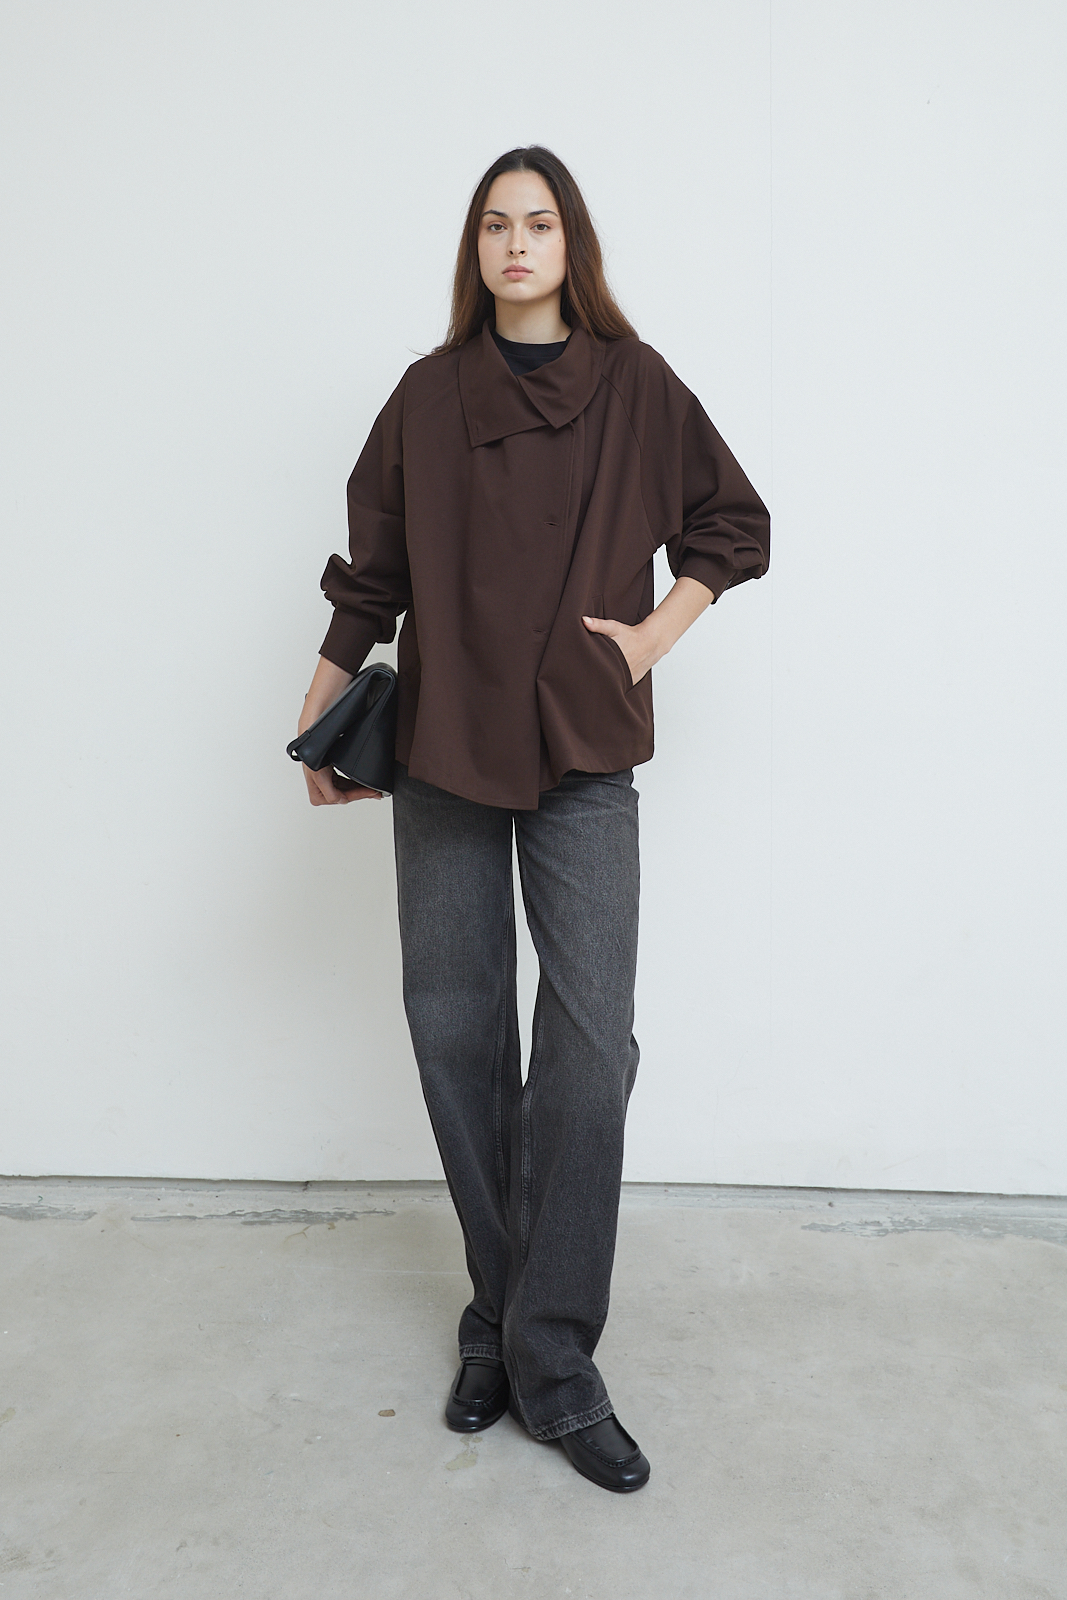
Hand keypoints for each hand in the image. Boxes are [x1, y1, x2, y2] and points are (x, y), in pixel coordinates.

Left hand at [297, 655, 380, 806]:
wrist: (331, 685)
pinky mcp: (312, 755)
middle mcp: (311, 759)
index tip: (370, 789)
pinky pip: (321, 785)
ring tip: (368, 791)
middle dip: (351, 797)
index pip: (328, 786)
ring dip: (347, 797)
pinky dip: (338, 792)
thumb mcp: (349, 725)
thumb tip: (373, 748)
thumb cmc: (342, 700)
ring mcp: (309, 758)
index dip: (350, 792)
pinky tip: (358, 789)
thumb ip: (353, 739)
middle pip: (324, 795)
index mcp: (319, 753)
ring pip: (321, 794)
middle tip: (372, 793)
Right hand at [302, 764, 381, 805]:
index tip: (371, 792)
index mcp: (318, 797)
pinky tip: (364, 783)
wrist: (311, 743)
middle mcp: (322, 794)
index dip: (359, 795)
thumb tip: (341, 801)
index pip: (344, 799)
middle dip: (362, 793)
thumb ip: (330, 793)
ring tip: (373, 789)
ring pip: (348, 790)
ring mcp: (328, 786)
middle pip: (347, 795)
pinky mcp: (331, 779)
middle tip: (376, 792)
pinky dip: (355, 783)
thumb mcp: (320, 777)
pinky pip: (347, 783)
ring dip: (360, 789)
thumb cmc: (311, 758)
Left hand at [581, 578, 715, 686]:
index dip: (586, 671)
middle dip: (593, 679)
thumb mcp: (614, 627)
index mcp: (611, 658)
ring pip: (610, 685)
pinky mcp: (630, 682)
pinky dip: (614, 686)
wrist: (651, 642)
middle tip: (584, 679)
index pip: (594, 669)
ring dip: (604, 684)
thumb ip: (598, 624)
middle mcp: (619, 670)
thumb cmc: (631, 635)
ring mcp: (625, 678)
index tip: (579, 672)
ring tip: (596, 683)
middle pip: (601, 678)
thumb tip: (584, 621)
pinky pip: (620, 687)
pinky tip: (609, 683)